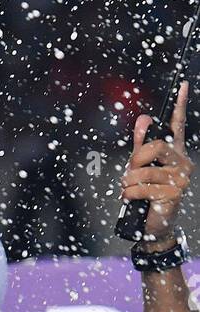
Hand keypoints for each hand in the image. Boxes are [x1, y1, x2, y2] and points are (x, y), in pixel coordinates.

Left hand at [122, 82, 192, 245]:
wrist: (153, 225)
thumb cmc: (148, 195)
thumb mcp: (141, 167)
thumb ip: (141, 144)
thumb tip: (143, 118)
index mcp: (175, 153)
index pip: (178, 125)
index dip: (180, 104)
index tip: (183, 85)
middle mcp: (182, 163)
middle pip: (156, 147)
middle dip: (136, 159)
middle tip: (129, 171)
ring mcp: (181, 179)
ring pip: (145, 170)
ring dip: (129, 182)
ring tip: (128, 189)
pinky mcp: (174, 194)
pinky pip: (142, 187)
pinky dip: (130, 194)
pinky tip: (132, 198)